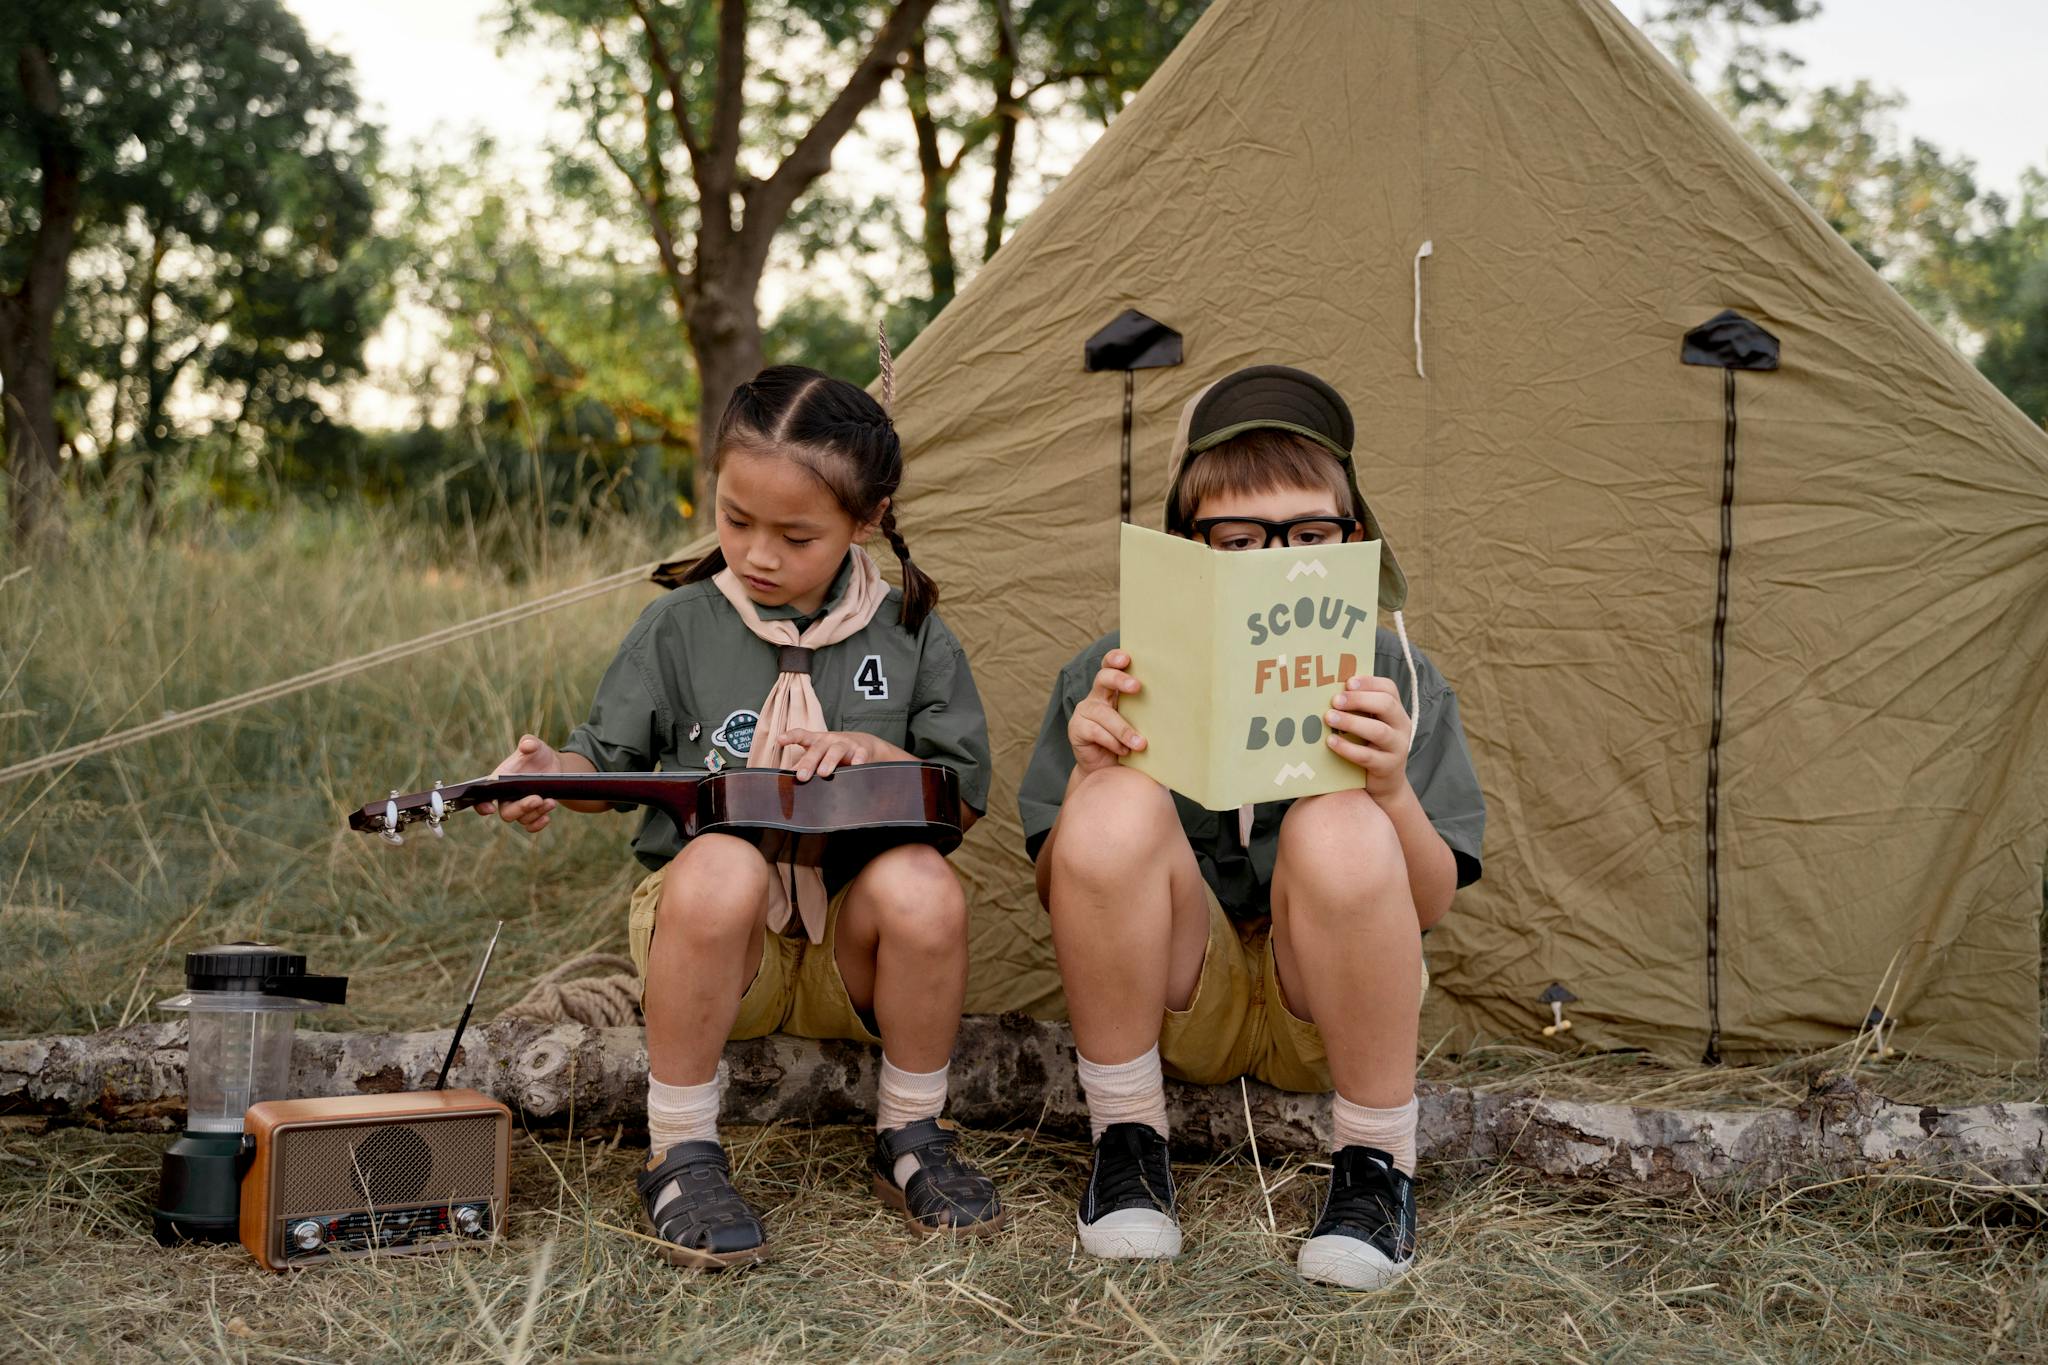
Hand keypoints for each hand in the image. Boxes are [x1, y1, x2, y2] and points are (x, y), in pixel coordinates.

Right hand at [475, 733, 560, 833]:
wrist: (554, 766)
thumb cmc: (537, 754)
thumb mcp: (535, 745)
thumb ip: (529, 742)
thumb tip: (526, 745)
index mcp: (500, 781)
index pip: (483, 796)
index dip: (481, 805)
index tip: (490, 808)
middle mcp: (506, 797)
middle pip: (506, 813)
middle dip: (521, 808)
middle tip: (537, 798)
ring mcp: (520, 807)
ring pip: (522, 819)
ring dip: (536, 812)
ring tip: (550, 801)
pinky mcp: (533, 814)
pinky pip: (531, 826)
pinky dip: (538, 824)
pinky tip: (547, 816)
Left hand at [780, 729, 877, 780]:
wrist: (864, 745)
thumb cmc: (835, 751)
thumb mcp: (818, 755)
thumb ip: (803, 764)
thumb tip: (785, 776)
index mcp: (816, 741)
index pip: (801, 735)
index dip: (790, 737)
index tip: (779, 740)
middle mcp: (830, 740)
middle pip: (817, 749)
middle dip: (809, 762)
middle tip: (801, 776)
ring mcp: (846, 744)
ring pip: (836, 750)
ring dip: (829, 761)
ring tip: (823, 773)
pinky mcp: (861, 750)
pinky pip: (859, 755)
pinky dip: (858, 760)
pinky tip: (856, 767)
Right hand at [1068, 647, 1146, 774]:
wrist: (1108, 771)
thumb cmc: (1130, 744)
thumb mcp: (1141, 724)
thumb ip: (1150, 713)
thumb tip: (1183, 707)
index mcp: (1113, 689)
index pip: (1111, 665)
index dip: (1115, 658)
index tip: (1127, 658)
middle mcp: (1098, 696)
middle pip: (1103, 678)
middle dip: (1120, 679)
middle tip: (1137, 687)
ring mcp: (1085, 711)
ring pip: (1104, 713)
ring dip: (1123, 729)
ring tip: (1141, 744)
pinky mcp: (1076, 728)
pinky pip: (1096, 731)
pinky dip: (1112, 742)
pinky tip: (1123, 752)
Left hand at [1325, 676, 1412, 801]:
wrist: (1386, 783)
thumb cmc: (1371, 746)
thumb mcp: (1370, 724)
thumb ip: (1359, 709)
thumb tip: (1329, 691)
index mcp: (1396, 711)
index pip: (1389, 688)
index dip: (1369, 682)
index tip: (1347, 682)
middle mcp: (1401, 726)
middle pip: (1386, 705)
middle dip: (1359, 700)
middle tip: (1335, 700)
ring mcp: (1397, 747)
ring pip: (1378, 731)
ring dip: (1351, 722)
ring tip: (1329, 718)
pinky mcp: (1387, 767)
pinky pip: (1367, 756)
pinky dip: (1347, 748)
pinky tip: (1330, 742)